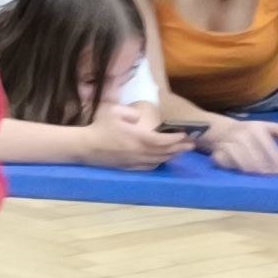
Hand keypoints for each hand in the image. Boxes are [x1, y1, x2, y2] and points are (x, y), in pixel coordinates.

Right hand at [79, 106, 194, 171]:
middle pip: (165, 153)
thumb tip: (140, 118)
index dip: (176, 138)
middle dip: (179, 148)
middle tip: (191, 144)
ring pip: (158, 161)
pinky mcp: (129, 168)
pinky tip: (162, 159)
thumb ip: (130, 112)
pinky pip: (149, 167)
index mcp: (137, 138)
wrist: (85, 146)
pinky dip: (159, 162)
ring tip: (180, 151)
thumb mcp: (113, 110)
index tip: (186, 134)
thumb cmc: (99, 126)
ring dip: (171, 156)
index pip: (163, 140)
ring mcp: (134, 162)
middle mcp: (139, 152)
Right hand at [199, 117, 277, 176]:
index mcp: (255, 128)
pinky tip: (246, 174)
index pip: (269, 148)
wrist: (221, 131)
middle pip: (258, 160)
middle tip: (273, 176)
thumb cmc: (249, 131)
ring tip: (262, 176)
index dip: (277, 161)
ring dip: (256, 174)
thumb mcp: (266, 126)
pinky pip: (230, 167)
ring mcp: (228, 145)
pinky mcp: (217, 154)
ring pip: (245, 166)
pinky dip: (239, 171)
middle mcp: (241, 135)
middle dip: (268, 171)